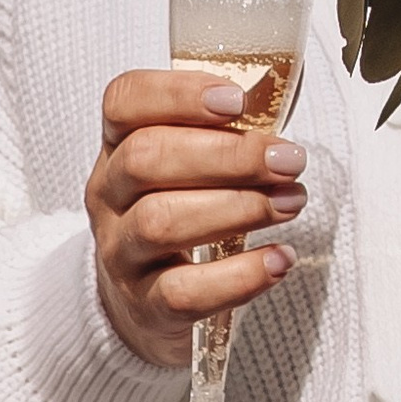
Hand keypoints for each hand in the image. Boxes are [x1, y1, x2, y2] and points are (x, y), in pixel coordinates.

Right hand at [87, 72, 309, 366]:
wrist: (140, 307)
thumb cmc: (179, 214)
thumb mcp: (184, 168)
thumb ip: (223, 133)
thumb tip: (284, 96)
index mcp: (118, 146)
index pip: (123, 101)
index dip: (177, 94)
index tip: (238, 100)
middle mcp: (109, 196)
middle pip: (146, 159)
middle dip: (228, 155)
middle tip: (289, 160)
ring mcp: (121, 254)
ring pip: (160, 222)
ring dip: (238, 208)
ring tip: (291, 202)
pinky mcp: (145, 308)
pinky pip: (183, 292)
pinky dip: (239, 276)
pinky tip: (279, 260)